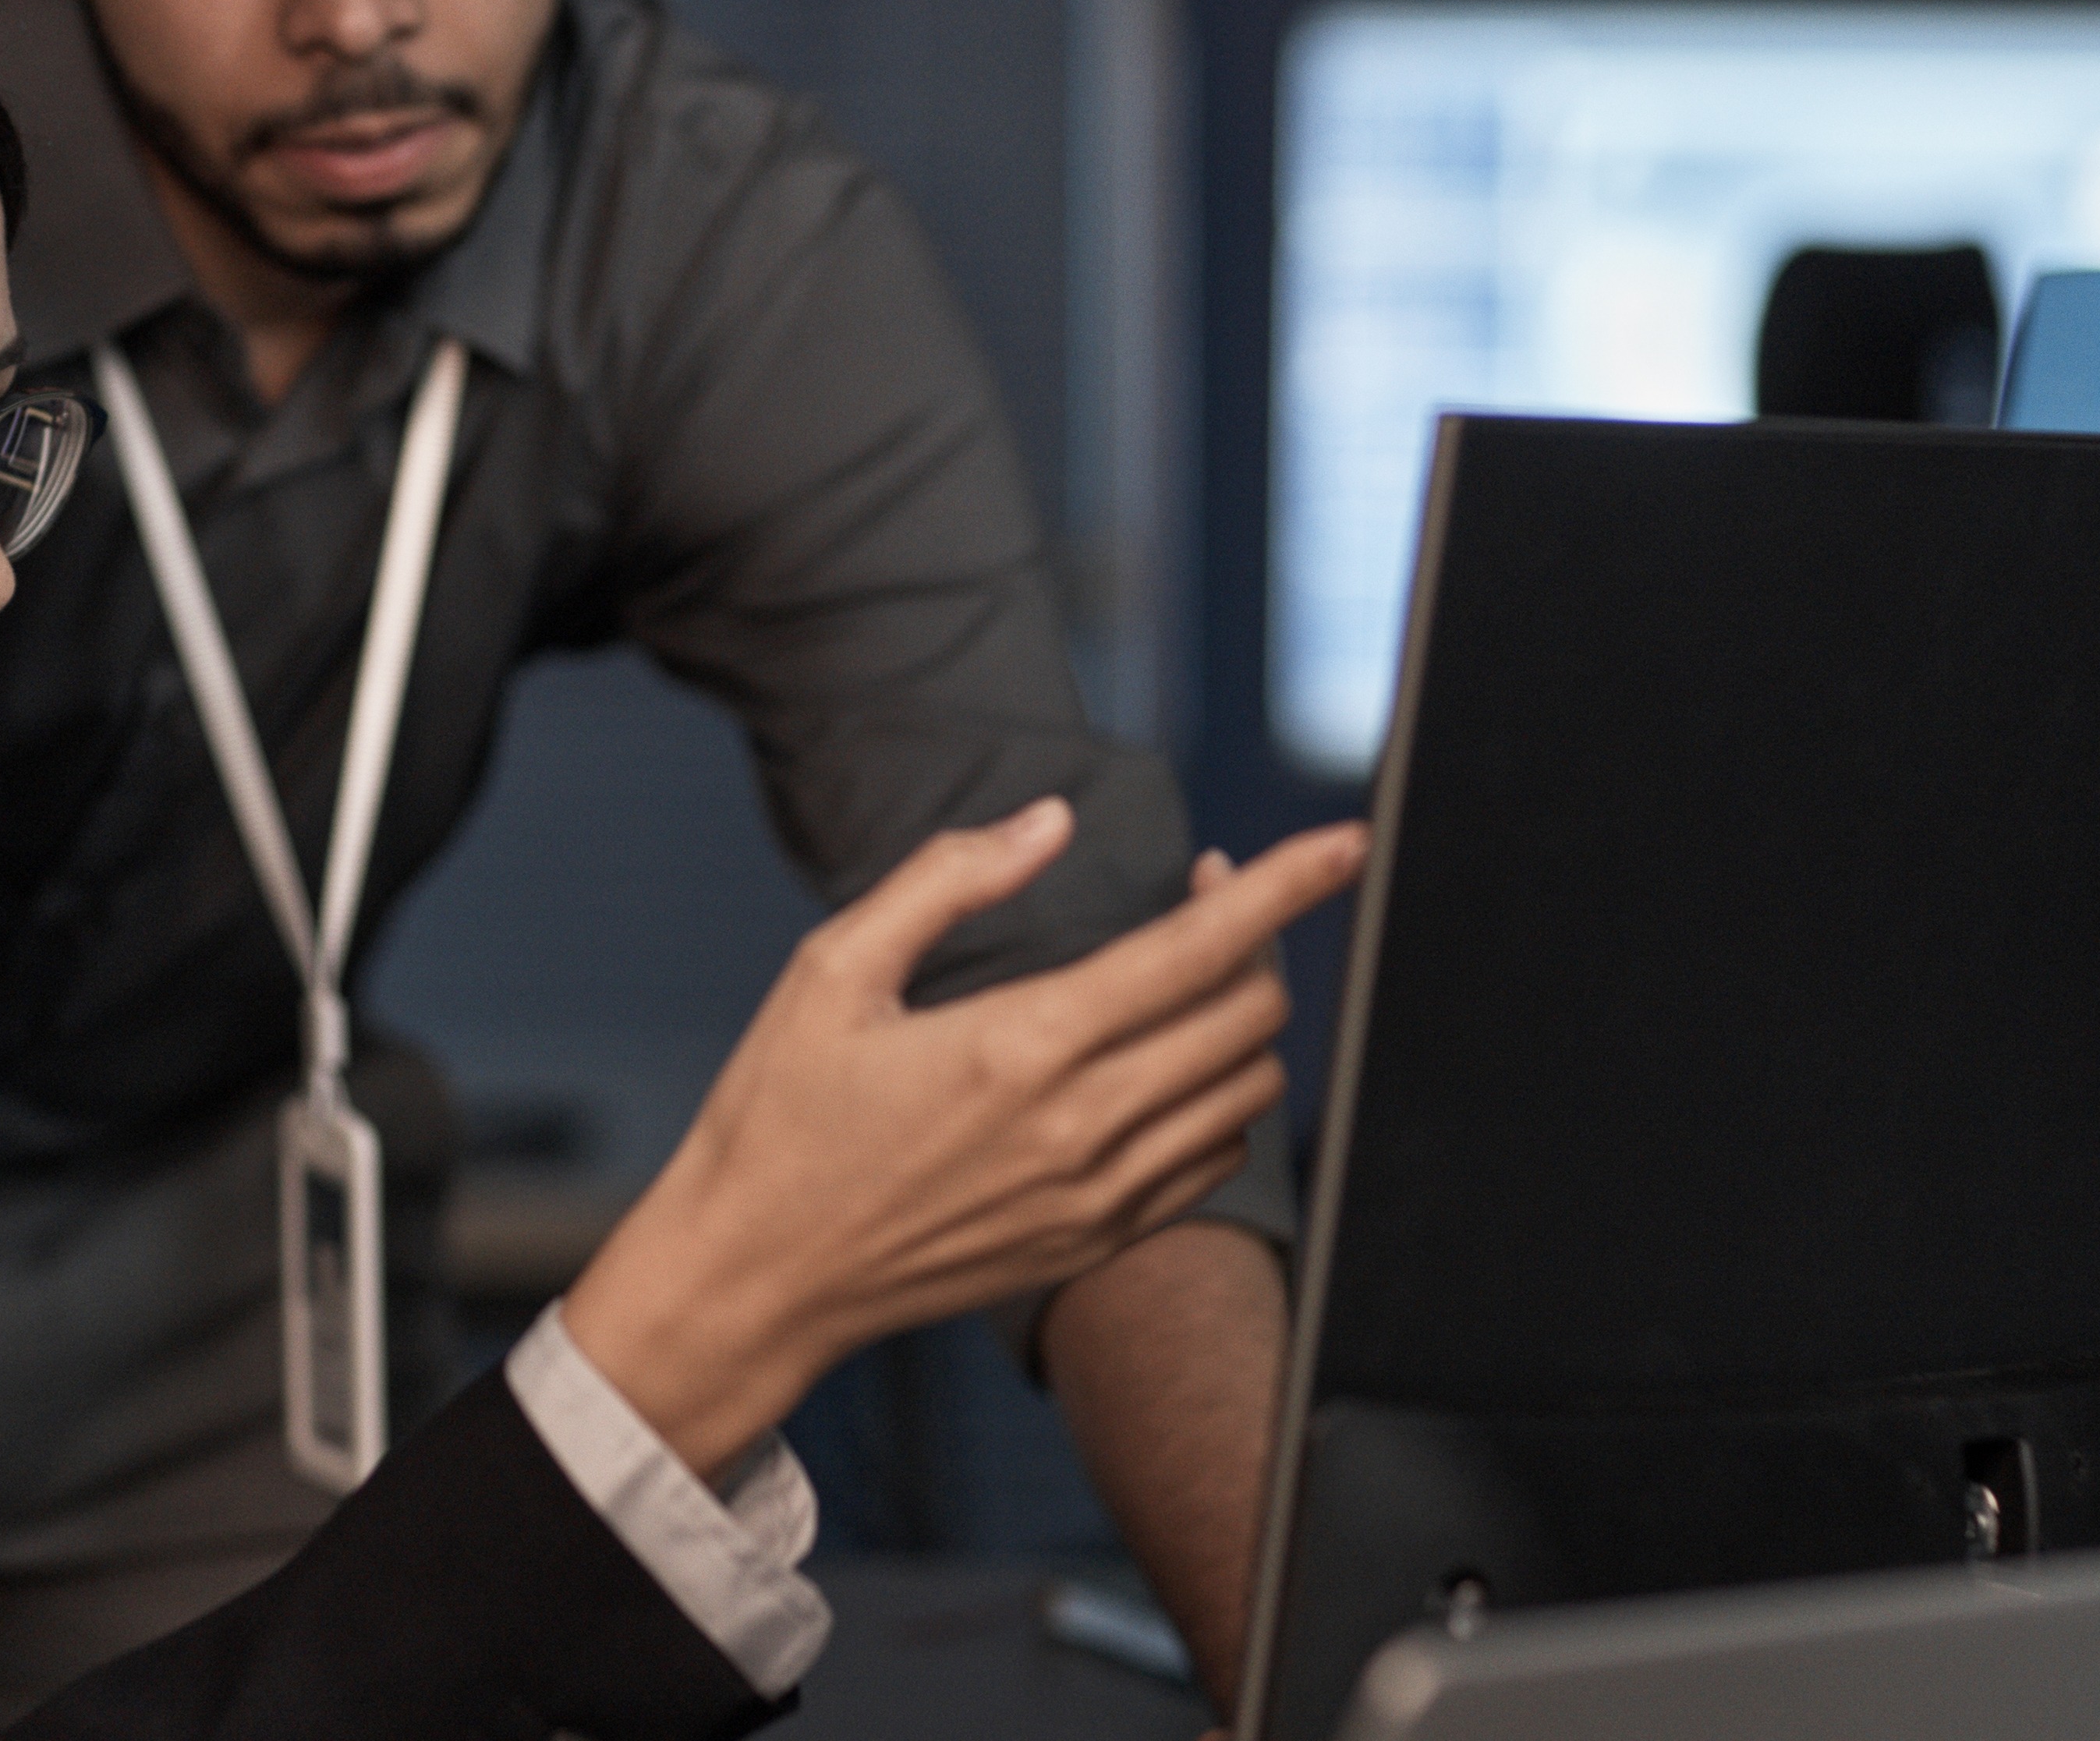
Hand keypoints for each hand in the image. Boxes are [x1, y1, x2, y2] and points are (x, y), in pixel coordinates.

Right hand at [563, 800, 1370, 1475]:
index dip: (1289, 886)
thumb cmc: (778, 1120)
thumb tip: (1046, 821)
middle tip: (1206, 894)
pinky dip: (1218, 1102)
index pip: (1202, 950)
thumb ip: (946, 880)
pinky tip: (1163, 1067)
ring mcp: (1096, 1198)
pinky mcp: (1093, 1244)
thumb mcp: (831, 971)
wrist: (753, 1278)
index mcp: (1021, 1044)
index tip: (1345, 844)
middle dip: (1258, 938)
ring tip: (1186, 978)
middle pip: (1248, 1016)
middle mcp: (1078, 1127)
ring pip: (1246, 1091)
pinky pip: (1211, 1163)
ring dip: (1243, 1020)